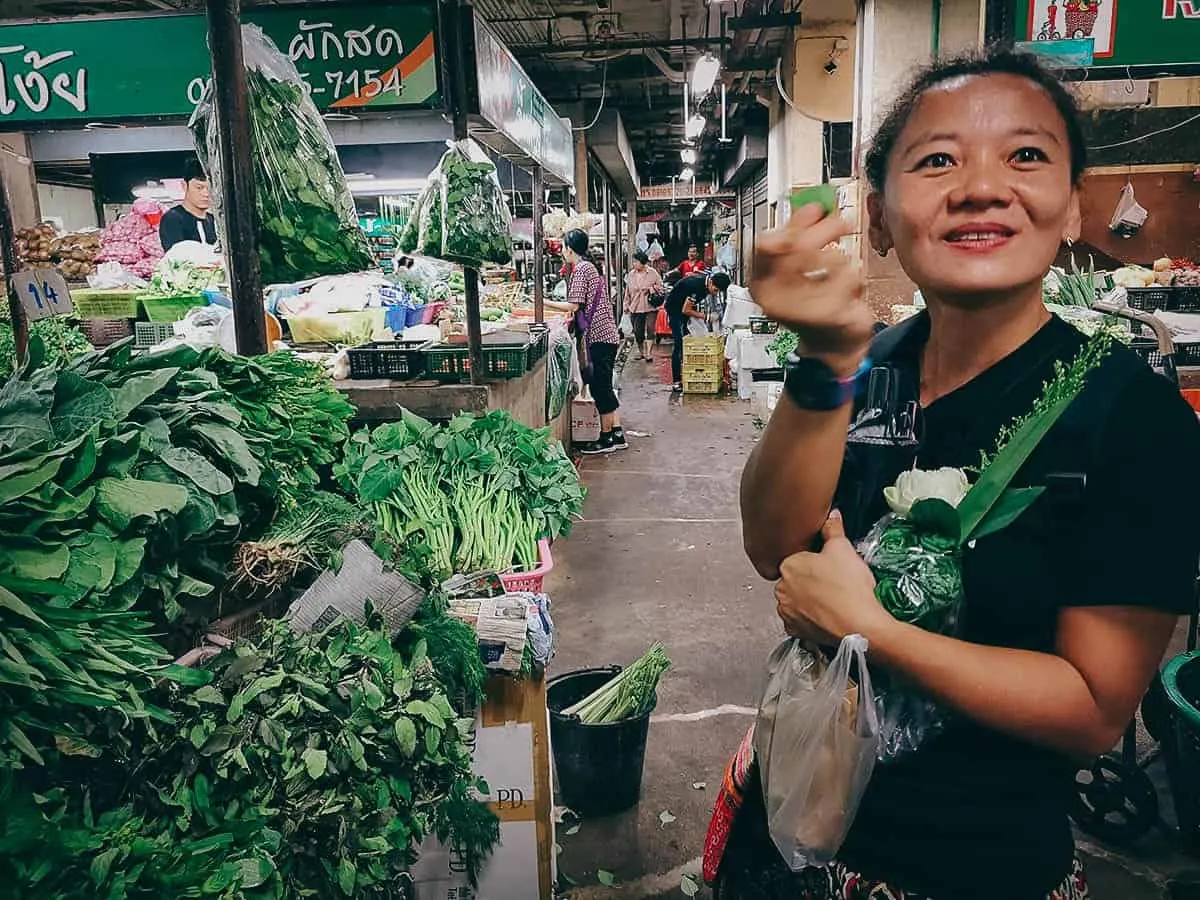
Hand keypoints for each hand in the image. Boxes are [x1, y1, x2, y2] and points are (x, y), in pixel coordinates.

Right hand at [752, 204, 874, 373]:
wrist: (831, 346)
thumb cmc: (813, 305)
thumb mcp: (797, 270)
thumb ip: (798, 237)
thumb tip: (813, 204)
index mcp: (761, 284)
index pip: (768, 243)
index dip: (795, 222)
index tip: (815, 209)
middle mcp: (775, 298)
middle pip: (799, 245)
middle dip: (826, 228)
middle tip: (841, 223)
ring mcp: (801, 308)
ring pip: (832, 259)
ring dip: (844, 262)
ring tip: (839, 276)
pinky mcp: (829, 315)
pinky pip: (851, 277)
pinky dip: (856, 281)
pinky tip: (848, 293)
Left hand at [775, 511, 891, 643]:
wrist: (860, 626)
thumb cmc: (850, 587)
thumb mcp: (843, 549)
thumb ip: (833, 529)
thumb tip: (831, 515)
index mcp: (788, 565)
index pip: (798, 558)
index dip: (816, 561)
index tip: (830, 567)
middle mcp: (781, 589)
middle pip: (795, 579)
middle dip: (810, 580)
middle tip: (833, 583)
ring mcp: (787, 612)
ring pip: (796, 600)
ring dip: (808, 600)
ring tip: (832, 600)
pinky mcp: (795, 631)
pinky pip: (800, 621)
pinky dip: (810, 619)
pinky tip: (826, 616)